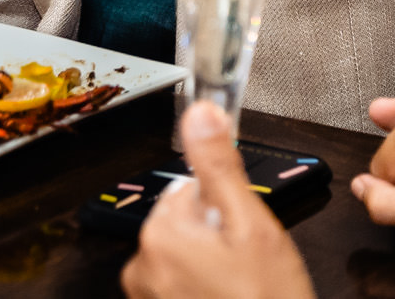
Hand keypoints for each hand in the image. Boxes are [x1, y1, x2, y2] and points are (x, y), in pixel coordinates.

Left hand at [121, 102, 314, 298]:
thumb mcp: (252, 226)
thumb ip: (220, 166)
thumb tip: (202, 113)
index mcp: (160, 233)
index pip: (191, 189)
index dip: (226, 207)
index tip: (245, 232)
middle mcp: (142, 267)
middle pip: (187, 224)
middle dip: (218, 239)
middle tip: (250, 266)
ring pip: (186, 259)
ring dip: (213, 269)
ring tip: (243, 289)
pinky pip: (181, 290)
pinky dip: (204, 294)